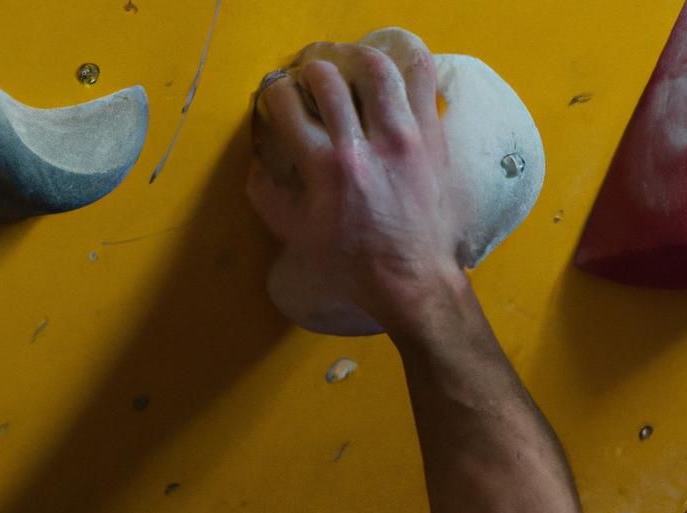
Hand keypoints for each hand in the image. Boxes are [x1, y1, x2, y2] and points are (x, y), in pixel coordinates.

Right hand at [248, 39, 468, 335]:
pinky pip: (421, 77)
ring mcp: (402, 136)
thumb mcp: (297, 237)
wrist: (410, 279)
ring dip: (353, 58)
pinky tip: (390, 74)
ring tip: (347, 68)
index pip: (289, 106)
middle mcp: (362, 146)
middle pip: (326, 78)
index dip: (276, 94)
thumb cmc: (351, 264)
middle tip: (308, 82)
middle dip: (309, 72)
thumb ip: (268, 198)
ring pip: (375, 67)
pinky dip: (402, 64)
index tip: (278, 98)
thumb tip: (255, 165)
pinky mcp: (431, 134)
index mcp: (325, 170)